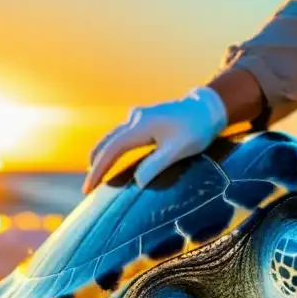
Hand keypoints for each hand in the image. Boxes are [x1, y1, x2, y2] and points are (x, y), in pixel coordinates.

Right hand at [83, 86, 227, 192]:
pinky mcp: (144, 119)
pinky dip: (114, 148)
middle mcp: (135, 118)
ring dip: (103, 155)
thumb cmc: (196, 130)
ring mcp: (138, 116)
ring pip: (113, 137)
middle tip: (88, 187)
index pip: (112, 150)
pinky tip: (114, 158)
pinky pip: (122, 135)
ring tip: (96, 175)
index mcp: (141, 126)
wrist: (208, 108)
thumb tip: (137, 182)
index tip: (88, 189)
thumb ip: (156, 164)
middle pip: (107, 142)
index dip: (98, 170)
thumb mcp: (178, 149)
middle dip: (96, 164)